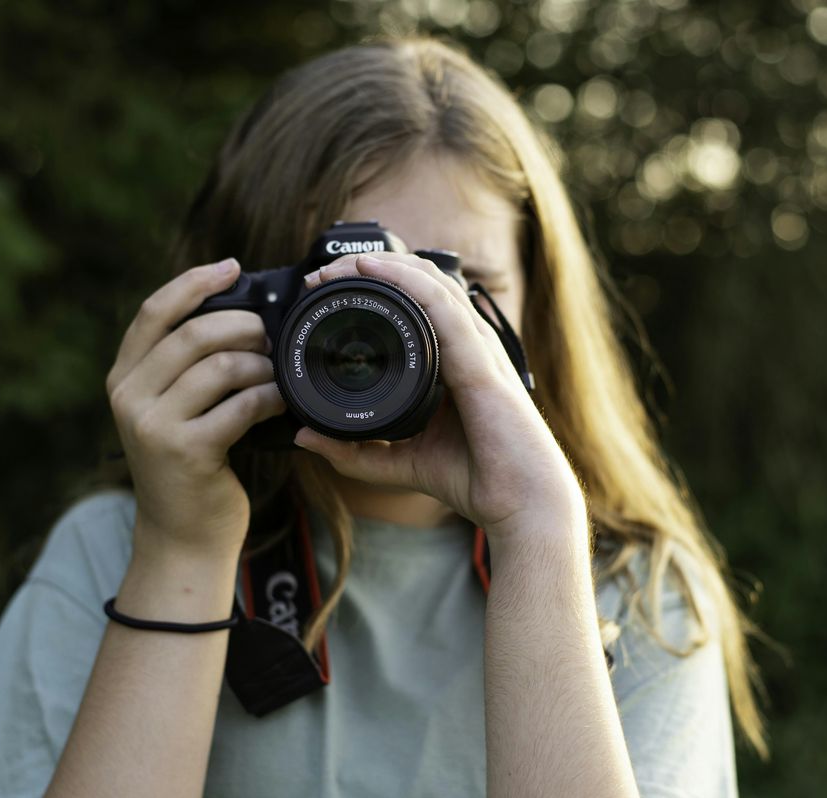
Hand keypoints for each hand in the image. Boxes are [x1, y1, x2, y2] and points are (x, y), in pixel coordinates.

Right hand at [106, 258, 286, 559]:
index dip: (194, 282)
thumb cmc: (191, 466)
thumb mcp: (171, 411)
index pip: (153, 312)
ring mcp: (153, 425)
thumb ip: (185, 368)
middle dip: (245, 326)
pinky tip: (280, 401)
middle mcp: (128, 397)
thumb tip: (242, 314)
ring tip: (277, 374)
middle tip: (273, 336)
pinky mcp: (187, 452)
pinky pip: (241, 405)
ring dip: (262, 364)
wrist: (183, 537)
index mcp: (123, 378)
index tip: (233, 267)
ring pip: (221, 366)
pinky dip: (269, 398)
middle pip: (194, 334)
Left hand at [293, 252, 585, 539]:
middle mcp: (468, 345)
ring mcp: (477, 349)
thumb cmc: (478, 480)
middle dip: (371, 267)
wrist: (520, 505)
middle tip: (323, 274)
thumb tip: (306, 437)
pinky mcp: (480, 363)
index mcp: (454, 359)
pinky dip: (408, 282)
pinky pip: (443, 308)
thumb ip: (356, 452)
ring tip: (341, 264)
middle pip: (421, 282)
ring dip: (384, 265)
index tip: (325, 292)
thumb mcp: (402, 463)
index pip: (415, 302)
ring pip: (431, 283)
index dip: (374, 285)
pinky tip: (375, 270)